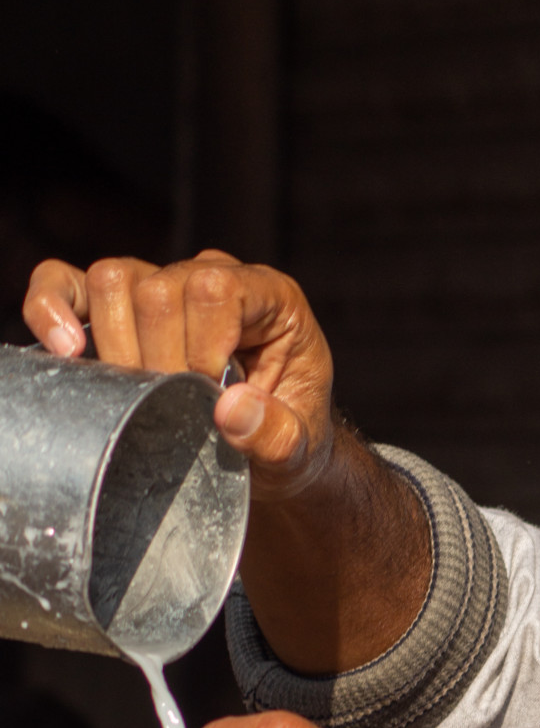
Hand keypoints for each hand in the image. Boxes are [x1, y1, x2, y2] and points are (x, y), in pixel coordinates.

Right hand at [23, 250, 334, 501]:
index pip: (216, 288)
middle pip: (158, 288)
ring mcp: (162, 284)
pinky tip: (66, 350)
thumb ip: (277, 435)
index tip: (210, 395)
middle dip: (158, 358)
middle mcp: (213, 276)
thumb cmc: (290, 440)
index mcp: (270, 297)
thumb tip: (230, 409)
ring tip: (141, 391)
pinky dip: (51, 307)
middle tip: (175, 405)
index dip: (202, 346)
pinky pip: (66, 283)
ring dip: (117, 346)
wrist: (269, 451)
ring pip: (113, 281)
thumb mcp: (300, 451)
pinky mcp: (119, 307)